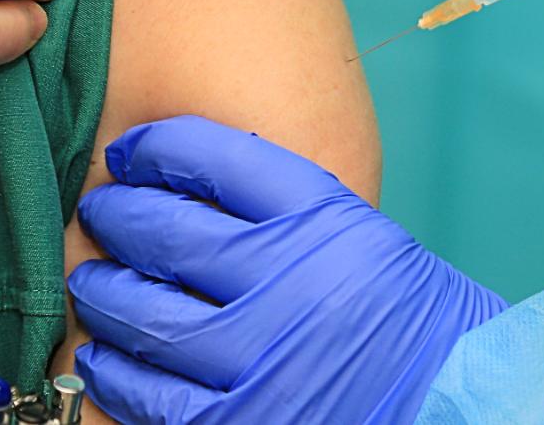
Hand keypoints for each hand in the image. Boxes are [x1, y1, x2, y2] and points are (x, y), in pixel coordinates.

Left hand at [69, 115, 507, 423]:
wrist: (452, 398)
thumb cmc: (407, 315)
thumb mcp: (364, 235)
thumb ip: (287, 208)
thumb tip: (182, 185)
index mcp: (328, 222)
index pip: (221, 160)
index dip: (161, 147)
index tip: (134, 149)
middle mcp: (292, 283)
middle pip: (169, 233)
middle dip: (118, 215)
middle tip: (101, 209)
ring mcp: (261, 359)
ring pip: (145, 316)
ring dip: (103, 294)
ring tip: (91, 280)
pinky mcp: (240, 423)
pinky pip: (150, 396)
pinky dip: (115, 371)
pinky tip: (105, 355)